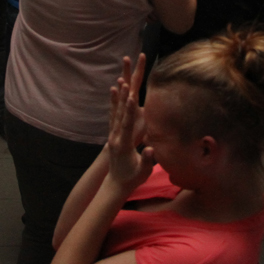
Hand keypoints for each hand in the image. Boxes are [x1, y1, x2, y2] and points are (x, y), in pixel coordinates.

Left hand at [107, 55, 154, 189]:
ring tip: (119, 81)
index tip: (131, 96)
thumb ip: (147, 160)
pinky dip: (114, 103)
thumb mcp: (142, 172)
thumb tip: (151, 150)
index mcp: (123, 145)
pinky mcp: (113, 135)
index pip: (126, 124)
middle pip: (119, 114)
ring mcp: (112, 135)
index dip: (129, 110)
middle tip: (124, 80)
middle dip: (122, 97)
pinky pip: (113, 116)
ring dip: (117, 97)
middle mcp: (115, 137)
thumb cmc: (133, 178)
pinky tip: (114, 93)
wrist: (116, 184)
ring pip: (115, 113)